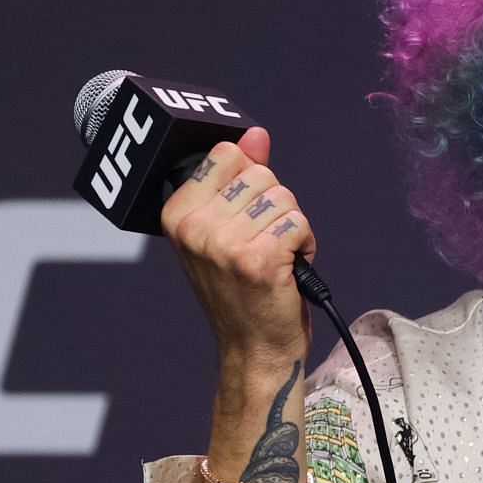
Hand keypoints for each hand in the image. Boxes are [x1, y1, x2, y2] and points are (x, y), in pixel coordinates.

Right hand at [159, 126, 317, 380]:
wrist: (253, 348)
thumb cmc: (242, 290)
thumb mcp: (228, 228)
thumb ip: (238, 177)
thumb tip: (255, 135)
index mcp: (178, 214)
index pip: (228, 154)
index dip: (250, 182)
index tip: (244, 215)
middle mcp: (194, 227)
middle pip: (261, 173)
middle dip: (275, 204)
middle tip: (263, 242)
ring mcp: (224, 243)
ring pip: (283, 197)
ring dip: (291, 226)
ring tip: (275, 257)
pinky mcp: (258, 258)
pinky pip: (298, 222)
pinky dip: (305, 244)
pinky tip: (288, 269)